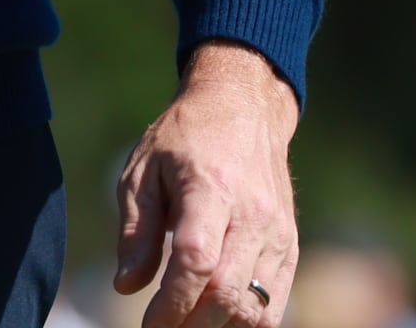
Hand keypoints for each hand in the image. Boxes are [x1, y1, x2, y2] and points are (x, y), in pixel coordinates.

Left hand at [113, 42, 300, 327]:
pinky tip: (217, 321)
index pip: (197, 262)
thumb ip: (136, 232)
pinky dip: (248, 322)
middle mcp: (252, 215)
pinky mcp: (290, 245)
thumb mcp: (142, 172)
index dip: (172, 304)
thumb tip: (126, 287)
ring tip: (186, 327)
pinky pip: (275, 302)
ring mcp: (278, 233)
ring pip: (256, 306)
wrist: (243, 110)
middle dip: (192, 324)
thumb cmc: (182, 139)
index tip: (149, 324)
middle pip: (227, 292)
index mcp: (210, 189)